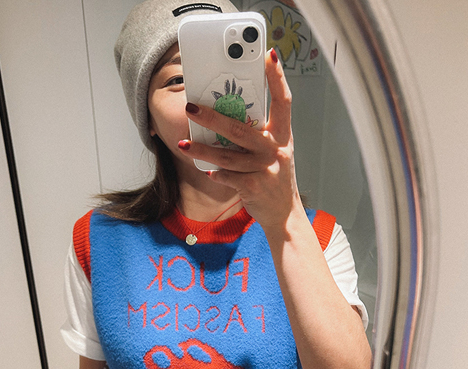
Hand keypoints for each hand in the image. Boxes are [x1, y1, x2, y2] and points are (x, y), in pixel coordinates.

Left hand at [179, 49, 303, 231]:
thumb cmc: (275, 178)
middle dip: (213, 117)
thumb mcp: (275, 152)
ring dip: (203, 150)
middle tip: (191, 108)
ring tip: (184, 143)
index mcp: (283, 136)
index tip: (268, 56)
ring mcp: (265, 170)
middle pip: (240, 129)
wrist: (284, 214)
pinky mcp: (254, 187)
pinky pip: (229, 177)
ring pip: (228, 156)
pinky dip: (216, 173)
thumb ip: (260, 135)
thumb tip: (231, 114)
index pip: (283, 101)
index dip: (277, 78)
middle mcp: (276, 150)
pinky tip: (205, 170)